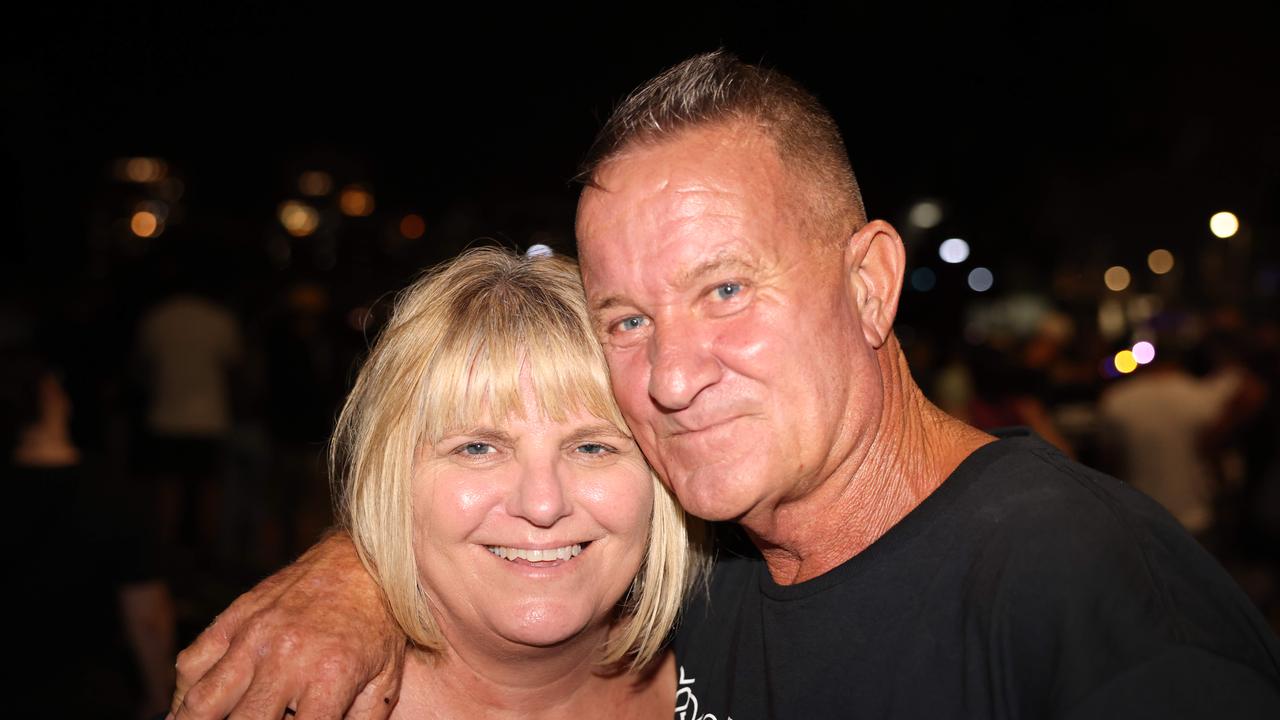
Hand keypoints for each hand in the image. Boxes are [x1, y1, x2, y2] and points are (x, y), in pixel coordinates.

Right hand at [169, 531, 405, 719]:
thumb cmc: (377, 627)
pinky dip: (184, 695)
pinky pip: (191, 666)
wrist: (365, 561)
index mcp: (329, 677)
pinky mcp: (234, 617)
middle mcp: (285, 657)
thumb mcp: (384, 680)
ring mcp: (253, 635)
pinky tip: (194, 710)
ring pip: (201, 702)